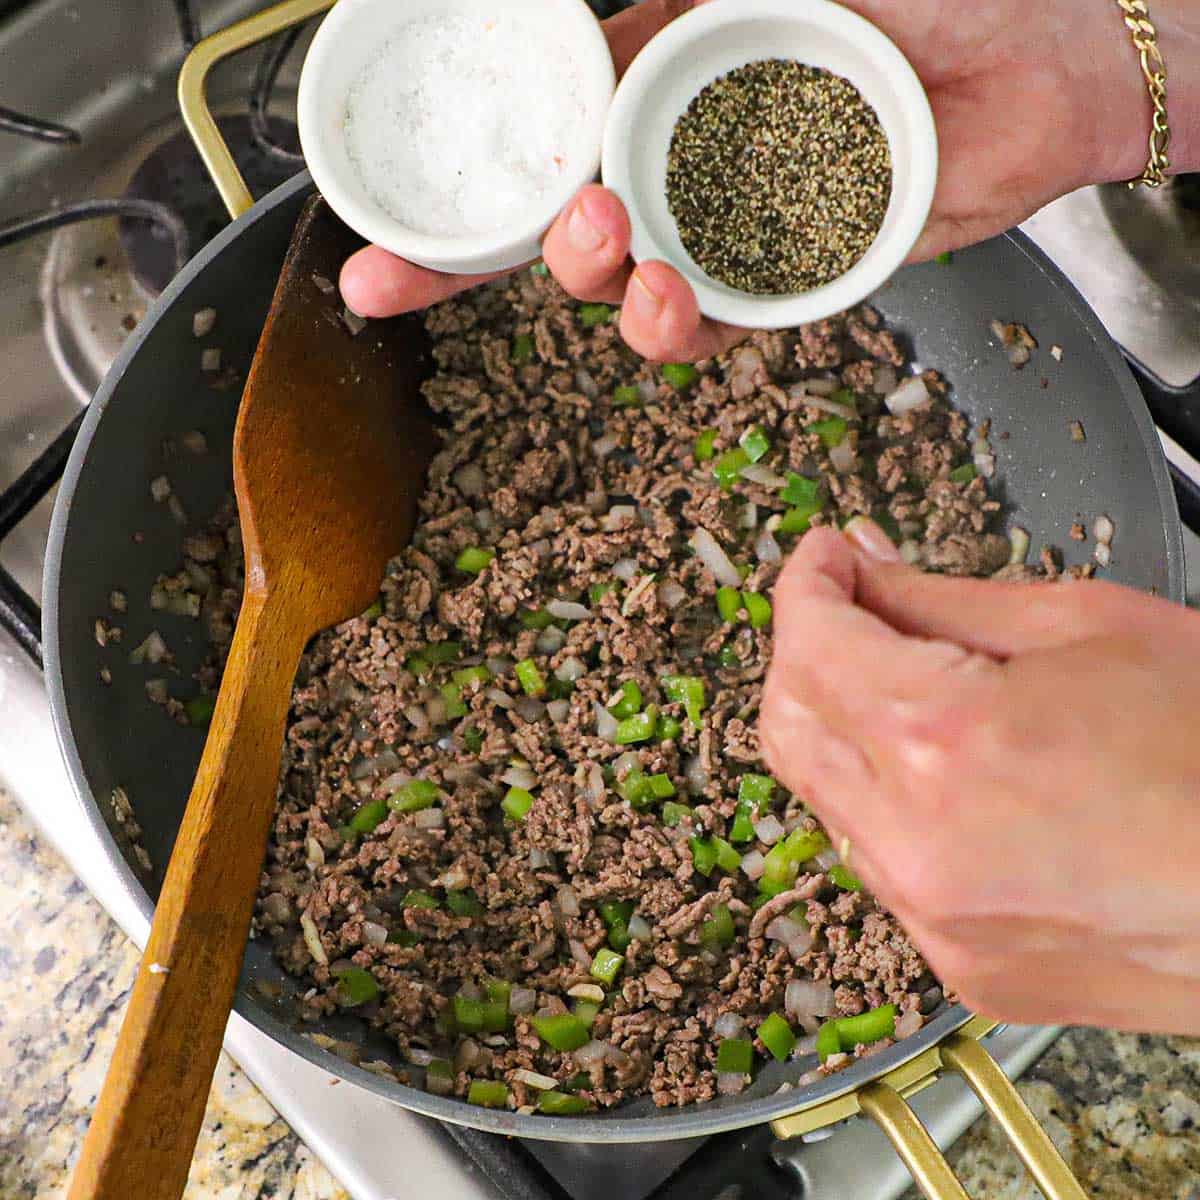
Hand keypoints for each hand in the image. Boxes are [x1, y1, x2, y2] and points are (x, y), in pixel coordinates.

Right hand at [340, 0, 1198, 362]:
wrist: (1033, 50)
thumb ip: (650, 4)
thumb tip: (571, 14)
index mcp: (644, 85)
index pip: (522, 152)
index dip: (448, 216)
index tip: (377, 260)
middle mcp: (673, 163)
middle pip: (559, 239)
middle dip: (522, 265)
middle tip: (575, 229)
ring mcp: (725, 225)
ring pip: (631, 292)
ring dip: (615, 295)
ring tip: (639, 271)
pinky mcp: (786, 279)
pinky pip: (721, 319)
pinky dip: (690, 323)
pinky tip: (683, 297)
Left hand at [759, 519, 1199, 1034]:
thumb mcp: (1087, 629)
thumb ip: (941, 601)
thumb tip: (865, 573)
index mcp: (944, 746)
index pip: (810, 646)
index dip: (807, 585)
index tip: (826, 558)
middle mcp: (918, 848)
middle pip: (789, 726)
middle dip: (805, 652)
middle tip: (849, 609)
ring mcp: (938, 923)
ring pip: (826, 801)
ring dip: (842, 729)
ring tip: (905, 684)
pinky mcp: (966, 968)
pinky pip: (882, 867)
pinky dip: (888, 806)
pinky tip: (947, 774)